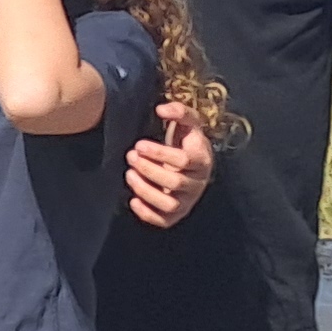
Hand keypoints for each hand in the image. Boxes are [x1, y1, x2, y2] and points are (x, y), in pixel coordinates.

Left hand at [124, 100, 212, 227]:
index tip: (139, 145)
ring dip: (145, 190)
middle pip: (174, 182)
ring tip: (129, 174)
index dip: (159, 153)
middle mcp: (198, 183)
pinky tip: (132, 200)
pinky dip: (147, 214)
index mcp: (202, 160)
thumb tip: (161, 109)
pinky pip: (163, 221)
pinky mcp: (177, 214)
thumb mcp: (188, 123)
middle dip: (148, 170)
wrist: (192, 161)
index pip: (182, 160)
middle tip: (130, 157)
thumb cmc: (187, 141)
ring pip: (169, 203)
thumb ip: (179, 111)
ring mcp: (188, 201)